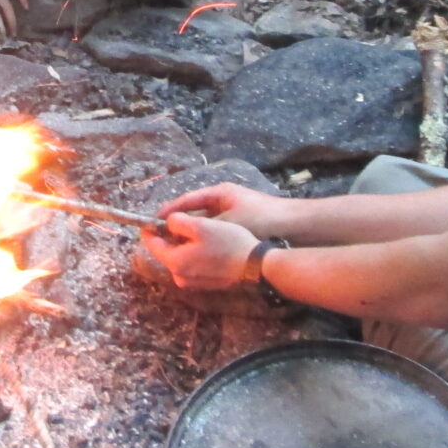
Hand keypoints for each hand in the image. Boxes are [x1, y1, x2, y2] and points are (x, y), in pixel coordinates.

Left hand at [141, 209, 258, 289]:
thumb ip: (177, 222)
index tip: (152, 217)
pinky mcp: (204, 283)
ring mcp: (192, 282)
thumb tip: (167, 223)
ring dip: (183, 244)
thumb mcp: (200, 225)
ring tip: (196, 229)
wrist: (254, 264)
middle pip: (166, 251)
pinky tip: (206, 243)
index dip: (150, 228)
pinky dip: (193, 253)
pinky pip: (191, 264)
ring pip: (179, 257)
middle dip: (169, 235)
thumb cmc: (227, 242)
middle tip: (179, 220)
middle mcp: (180, 276)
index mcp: (175, 262)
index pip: (152, 244)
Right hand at [160, 181, 292, 239]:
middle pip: (194, 213)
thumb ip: (200, 226)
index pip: (186, 200)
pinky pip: (216, 235)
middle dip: (178, 227)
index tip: (152, 223)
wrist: (295, 227)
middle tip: (162, 240)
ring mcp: (233, 214)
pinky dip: (206, 242)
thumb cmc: (261, 219)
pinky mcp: (241, 227)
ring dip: (192, 236)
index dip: (168, 212)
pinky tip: (199, 254)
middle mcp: (224, 201)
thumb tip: (177, 231)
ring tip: (177, 249)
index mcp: (219, 193)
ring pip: (205, 226)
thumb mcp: (227, 222)